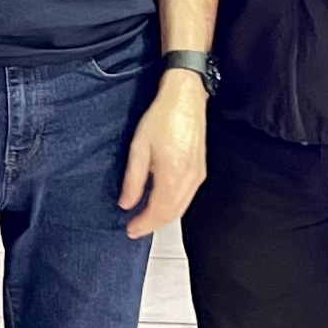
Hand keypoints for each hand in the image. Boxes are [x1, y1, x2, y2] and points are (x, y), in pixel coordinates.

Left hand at [119, 69, 207, 239]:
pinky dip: (174, 206)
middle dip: (153, 224)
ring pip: (181, 207)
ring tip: (146, 218)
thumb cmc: (163, 116)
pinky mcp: (201, 169)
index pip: (158, 212)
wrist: (185, 97)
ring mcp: (198, 174)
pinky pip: (188, 196)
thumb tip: (127, 202)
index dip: (143, 224)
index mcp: (172, 175)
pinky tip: (162, 202)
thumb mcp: (139, 147)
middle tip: (136, 228)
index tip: (130, 230)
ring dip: (164, 217)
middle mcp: (189, 179)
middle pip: (172, 214)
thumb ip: (133, 179)